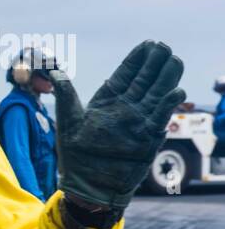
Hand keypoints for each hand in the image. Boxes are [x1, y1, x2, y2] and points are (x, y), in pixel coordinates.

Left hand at [51, 40, 184, 209]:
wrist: (87, 184)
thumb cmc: (75, 155)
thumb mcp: (68, 119)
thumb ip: (65, 93)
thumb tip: (52, 70)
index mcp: (107, 101)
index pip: (125, 75)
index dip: (136, 60)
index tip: (147, 44)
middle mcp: (126, 109)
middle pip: (145, 81)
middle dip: (155, 64)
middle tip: (163, 47)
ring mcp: (138, 122)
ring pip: (157, 95)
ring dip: (166, 78)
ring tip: (174, 60)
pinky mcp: (147, 138)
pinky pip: (160, 118)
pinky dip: (168, 105)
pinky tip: (175, 91)